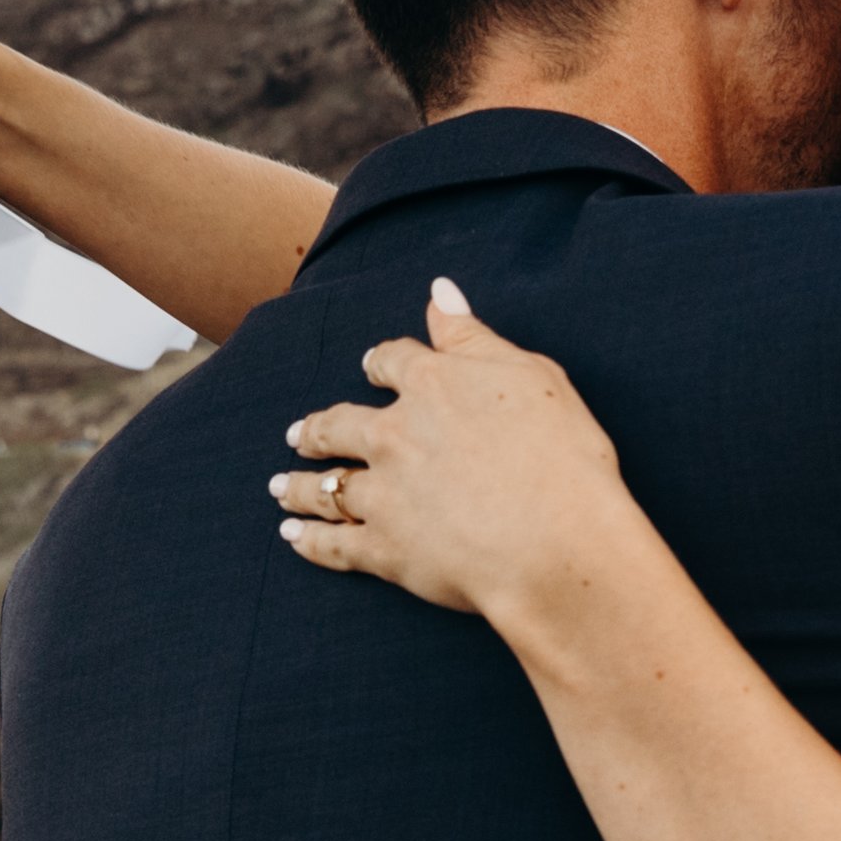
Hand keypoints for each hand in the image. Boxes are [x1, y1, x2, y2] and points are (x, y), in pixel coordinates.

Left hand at [272, 280, 640, 626]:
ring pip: (324, 485)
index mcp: (432, 386)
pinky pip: (333, 544)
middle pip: (339, 424)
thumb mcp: (531, 375)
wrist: (556, 543)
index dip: (379, 362)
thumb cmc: (561, 457)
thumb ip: (474, 335)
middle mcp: (394, 435)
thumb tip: (439, 290)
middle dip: (316, 428)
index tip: (370, 366)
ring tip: (279, 486)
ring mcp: (383, 494)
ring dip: (297, 485)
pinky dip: (309, 541)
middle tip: (298, 434)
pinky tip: (293, 537)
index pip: (393, 360)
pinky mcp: (384, 550)